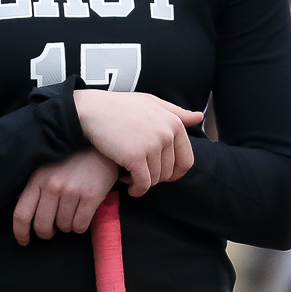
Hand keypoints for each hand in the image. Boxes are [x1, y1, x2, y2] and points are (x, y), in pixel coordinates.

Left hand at [13, 149, 120, 244]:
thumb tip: (21, 214)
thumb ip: (34, 191)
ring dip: (67, 226)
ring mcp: (72, 191)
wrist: (99, 149)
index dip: (20, 232)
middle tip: (52, 228)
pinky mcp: (91, 197)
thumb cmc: (69, 163)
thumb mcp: (45, 171)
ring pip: (64, 227)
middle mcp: (53, 186)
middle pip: (42, 226)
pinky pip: (80, 226)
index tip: (25, 241)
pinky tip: (82, 213)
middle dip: (47, 233)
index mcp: (37, 180)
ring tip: (72, 211)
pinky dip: (80, 226)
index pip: (22, 214)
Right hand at [73, 90, 204, 196]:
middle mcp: (167, 134)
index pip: (186, 160)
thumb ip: (176, 112)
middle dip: (156, 178)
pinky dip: (136, 189)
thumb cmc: (120, 106)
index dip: (173, 172)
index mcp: (174, 123)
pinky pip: (143, 183)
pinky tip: (127, 186)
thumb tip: (199, 117)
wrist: (92, 110)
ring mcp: (152, 145)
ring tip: (130, 177)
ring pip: (156, 179)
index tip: (159, 174)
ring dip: (143, 183)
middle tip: (140, 175)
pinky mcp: (135, 156)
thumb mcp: (151, 102)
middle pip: (170, 172)